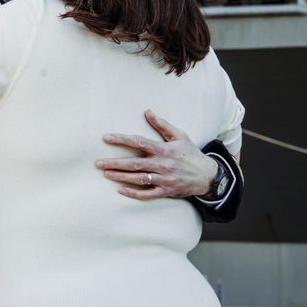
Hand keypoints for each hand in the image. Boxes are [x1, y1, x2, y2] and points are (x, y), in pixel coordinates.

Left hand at [95, 110, 218, 199]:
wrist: (207, 176)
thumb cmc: (190, 153)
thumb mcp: (179, 136)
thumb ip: (162, 125)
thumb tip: (147, 112)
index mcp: (164, 149)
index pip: (139, 142)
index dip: (122, 139)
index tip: (106, 138)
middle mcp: (162, 164)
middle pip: (134, 163)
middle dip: (115, 163)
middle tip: (98, 163)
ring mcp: (164, 179)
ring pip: (138, 179)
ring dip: (120, 177)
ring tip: (106, 174)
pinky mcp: (166, 191)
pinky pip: (147, 194)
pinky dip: (133, 193)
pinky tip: (121, 190)